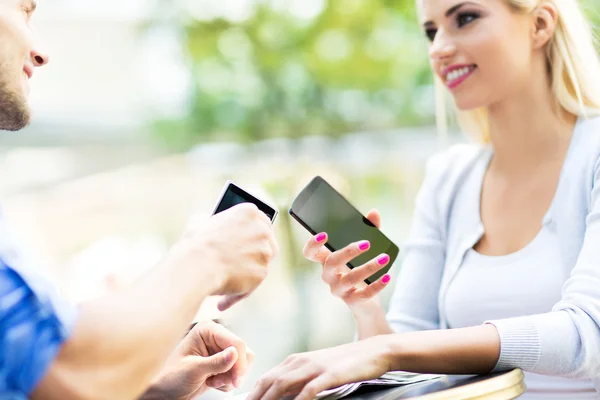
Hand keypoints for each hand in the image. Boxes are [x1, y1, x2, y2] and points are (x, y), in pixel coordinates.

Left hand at [141, 320, 254, 399]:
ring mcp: (220, 350)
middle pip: (243, 352)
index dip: (239, 362)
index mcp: (207, 330)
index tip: (236, 379)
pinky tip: (213, 382)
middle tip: (221, 382)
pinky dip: (228, 381)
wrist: (165, 392)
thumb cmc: (170, 377)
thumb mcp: (193, 370)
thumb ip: (216, 362)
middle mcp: (216, 337)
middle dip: (235, 370)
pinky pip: (237, 371)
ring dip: (230, 377)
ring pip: (243, 362)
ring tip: (214, 381)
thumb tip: (234, 353)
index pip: (236, 342)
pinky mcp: (222, 363)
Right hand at [170, 203, 278, 310]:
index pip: (262, 221)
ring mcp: (264, 251)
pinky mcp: (262, 272)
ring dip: (248, 274)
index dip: (256, 233)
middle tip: (243, 264)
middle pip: (269, 241)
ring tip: (228, 286)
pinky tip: (222, 302)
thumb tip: (206, 222)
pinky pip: (252, 284)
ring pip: (262, 264)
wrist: (197, 266)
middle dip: (259, 253)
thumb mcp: (201, 223)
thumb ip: (211, 222)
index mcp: (248, 212)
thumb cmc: (195, 245)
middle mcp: (262, 229)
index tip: (251, 241)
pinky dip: (239, 293)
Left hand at [247, 337, 389, 399]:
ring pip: (282, 386)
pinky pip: (308, 391)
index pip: (265, 379)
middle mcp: (299, 362)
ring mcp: (314, 367)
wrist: (373, 351)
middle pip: (268, 383)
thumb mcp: (316, 368)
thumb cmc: (344, 363)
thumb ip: (297, 380)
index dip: (252, 395)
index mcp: (294, 361)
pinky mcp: (329, 375)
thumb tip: (279, 395)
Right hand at [303, 209, 391, 309]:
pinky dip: (377, 285)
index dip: (312, 244)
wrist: (366, 301)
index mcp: (326, 260)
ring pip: (350, 278)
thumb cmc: (360, 268)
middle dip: (348, 252)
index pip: (310, 253)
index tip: (324, 234)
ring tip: (384, 258)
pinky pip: (364, 294)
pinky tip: (387, 276)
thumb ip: (368, 229)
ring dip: (369, 267)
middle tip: (366, 243)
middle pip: (331, 263)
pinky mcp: (352, 301)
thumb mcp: (364, 248)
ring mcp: (339, 289)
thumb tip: (374, 212)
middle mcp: (328, 275)